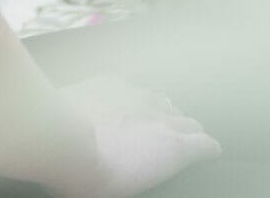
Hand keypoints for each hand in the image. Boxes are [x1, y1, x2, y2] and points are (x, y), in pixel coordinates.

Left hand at [51, 79, 220, 197]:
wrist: (59, 140)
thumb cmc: (88, 176)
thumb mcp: (128, 185)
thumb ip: (148, 170)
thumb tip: (145, 169)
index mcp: (170, 148)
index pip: (202, 144)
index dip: (208, 147)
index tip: (211, 148)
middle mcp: (160, 117)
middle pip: (187, 121)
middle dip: (190, 129)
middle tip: (187, 135)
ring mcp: (136, 96)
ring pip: (161, 100)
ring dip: (162, 110)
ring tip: (157, 116)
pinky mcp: (111, 83)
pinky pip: (129, 87)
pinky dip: (131, 96)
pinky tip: (124, 101)